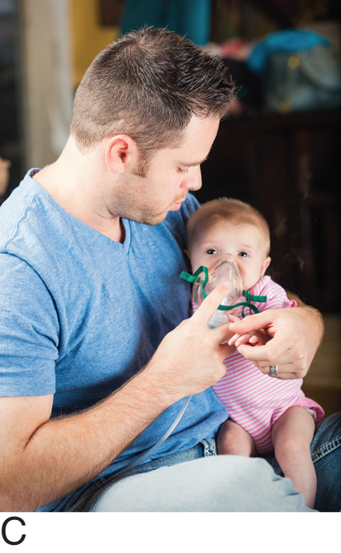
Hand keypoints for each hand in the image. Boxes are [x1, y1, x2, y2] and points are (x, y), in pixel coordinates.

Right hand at [144, 282, 235, 400]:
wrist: (163, 382)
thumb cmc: (166, 357)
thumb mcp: (175, 334)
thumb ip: (191, 325)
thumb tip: (202, 320)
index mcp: (194, 328)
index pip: (210, 304)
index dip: (220, 292)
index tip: (228, 285)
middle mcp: (207, 341)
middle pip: (230, 327)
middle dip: (232, 325)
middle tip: (231, 326)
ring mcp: (215, 358)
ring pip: (231, 346)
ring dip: (226, 345)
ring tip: (212, 350)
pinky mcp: (218, 371)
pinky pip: (222, 363)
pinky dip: (216, 364)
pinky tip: (203, 368)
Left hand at [228, 306, 323, 379]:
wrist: (312, 326)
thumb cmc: (289, 319)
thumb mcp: (270, 315)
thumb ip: (250, 322)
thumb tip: (231, 328)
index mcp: (292, 338)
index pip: (265, 354)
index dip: (248, 352)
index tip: (240, 346)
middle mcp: (298, 355)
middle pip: (264, 363)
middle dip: (251, 355)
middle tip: (249, 345)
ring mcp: (300, 366)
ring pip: (268, 370)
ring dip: (259, 361)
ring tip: (263, 347)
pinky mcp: (300, 373)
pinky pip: (275, 374)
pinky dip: (268, 365)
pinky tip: (272, 354)